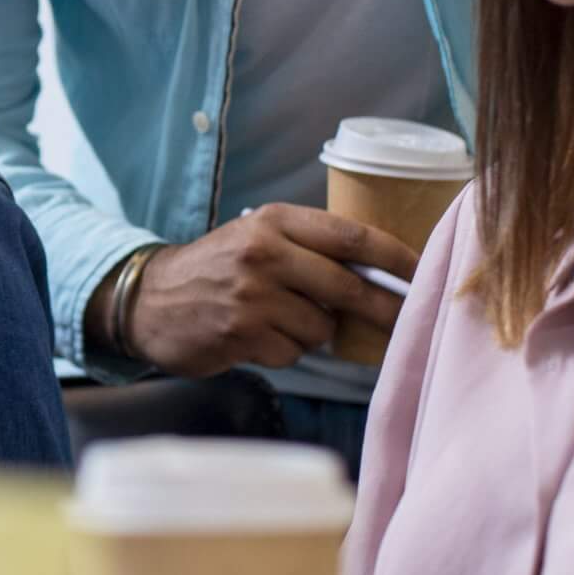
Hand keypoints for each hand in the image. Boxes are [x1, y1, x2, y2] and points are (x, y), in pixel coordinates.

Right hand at [125, 204, 415, 375]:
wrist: (148, 298)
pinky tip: (256, 338)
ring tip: (279, 321)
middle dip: (383, 309)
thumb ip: (309, 249)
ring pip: (322, 327)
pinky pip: (292, 352)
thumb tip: (382, 278)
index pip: (351, 236)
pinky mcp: (241, 334)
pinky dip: (284, 351)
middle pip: (349, 287)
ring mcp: (251, 295)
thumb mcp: (257, 238)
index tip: (425, 273)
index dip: (396, 257)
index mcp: (273, 221)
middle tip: (404, 320)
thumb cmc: (216, 268)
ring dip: (312, 333)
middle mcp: (263, 253)